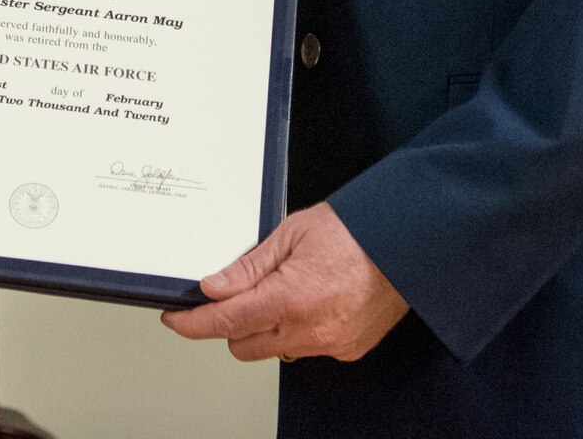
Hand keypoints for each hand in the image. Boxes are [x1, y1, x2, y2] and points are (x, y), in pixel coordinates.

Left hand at [160, 202, 406, 361]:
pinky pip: (305, 349)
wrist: (406, 242)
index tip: (176, 319)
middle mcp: (312, 329)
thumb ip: (248, 267)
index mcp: (292, 297)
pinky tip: (310, 302)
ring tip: (284, 290)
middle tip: (236, 293)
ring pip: (274, 351)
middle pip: (244, 345)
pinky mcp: (348, 350)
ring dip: (266, 328)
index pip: (227, 322)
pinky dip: (297, 331)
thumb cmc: (355, 230)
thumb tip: (213, 287)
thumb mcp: (290, 234)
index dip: (194, 324)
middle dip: (231, 323)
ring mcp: (332, 344)